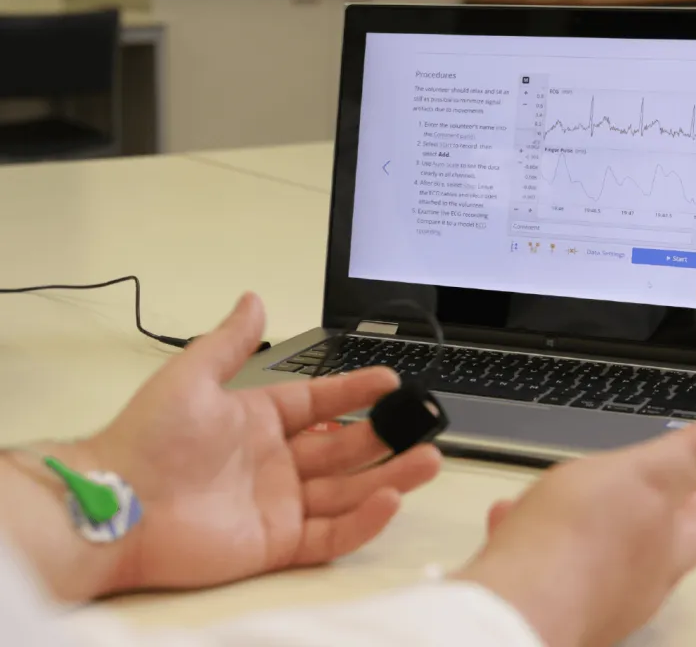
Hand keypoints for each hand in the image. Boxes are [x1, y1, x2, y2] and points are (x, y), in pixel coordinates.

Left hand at [85, 293, 440, 592]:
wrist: (117, 505)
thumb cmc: (148, 437)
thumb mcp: (193, 375)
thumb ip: (230, 340)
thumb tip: (254, 300)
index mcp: (258, 420)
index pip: (321, 402)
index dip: (356, 391)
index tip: (390, 380)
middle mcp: (275, 461)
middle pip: (345, 448)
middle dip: (386, 434)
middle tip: (422, 422)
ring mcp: (279, 503)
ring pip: (349, 490)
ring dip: (391, 475)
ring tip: (429, 459)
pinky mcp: (278, 544)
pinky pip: (331, 534)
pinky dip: (363, 521)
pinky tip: (389, 499)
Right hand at [457, 417, 695, 646]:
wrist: (518, 602)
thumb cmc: (580, 540)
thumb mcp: (646, 474)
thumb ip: (692, 456)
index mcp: (666, 553)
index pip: (695, 525)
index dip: (686, 494)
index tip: (672, 470)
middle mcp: (634, 585)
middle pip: (642, 541)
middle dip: (623, 508)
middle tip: (604, 481)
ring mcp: (591, 599)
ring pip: (589, 552)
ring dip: (570, 520)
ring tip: (545, 497)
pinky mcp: (548, 604)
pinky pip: (545, 564)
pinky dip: (532, 538)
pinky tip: (509, 519)